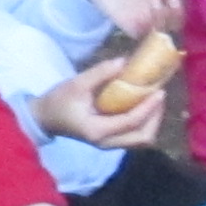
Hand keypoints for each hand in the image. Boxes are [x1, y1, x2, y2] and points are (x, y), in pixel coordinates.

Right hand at [33, 60, 166, 148]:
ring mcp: (108, 144)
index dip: (148, 107)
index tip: (160, 91)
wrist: (45, 118)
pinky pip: (134, 136)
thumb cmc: (59, 101)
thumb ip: (101, 73)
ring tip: (154, 100)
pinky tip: (144, 105)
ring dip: (152, 121)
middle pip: (142, 138)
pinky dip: (143, 123)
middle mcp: (106, 142)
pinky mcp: (110, 140)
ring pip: (140, 139)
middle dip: (155, 118)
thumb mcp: (77, 84)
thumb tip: (125, 61)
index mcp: (98, 130)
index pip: (131, 122)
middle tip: (159, 96)